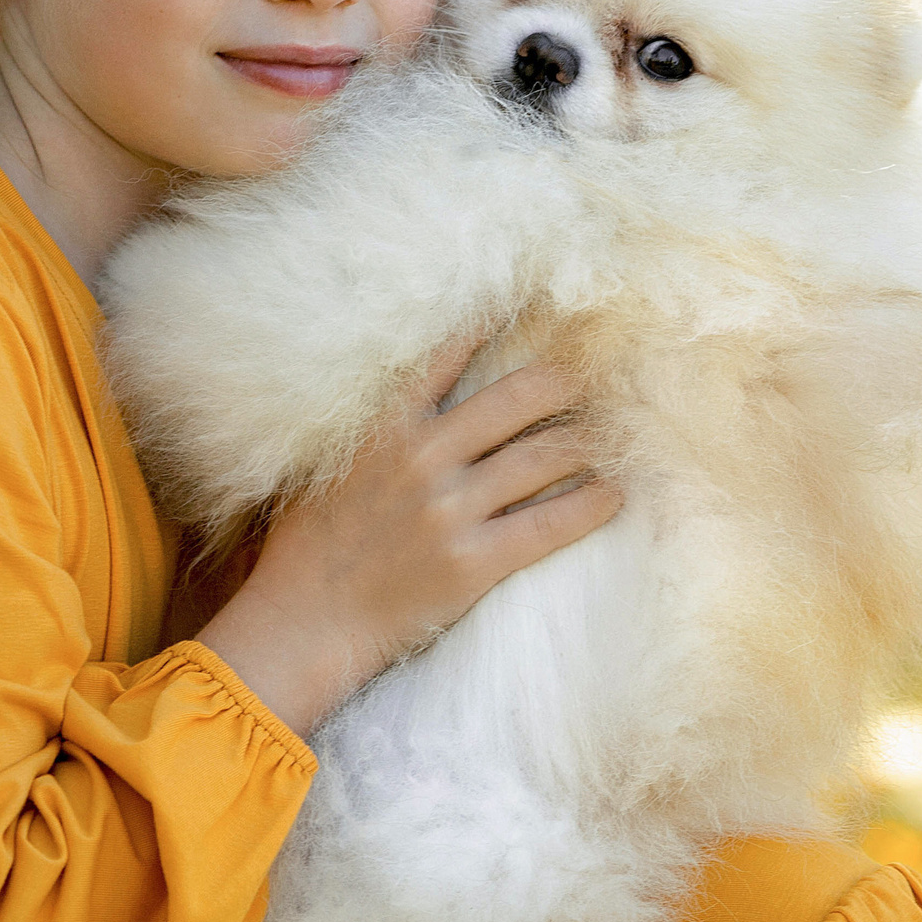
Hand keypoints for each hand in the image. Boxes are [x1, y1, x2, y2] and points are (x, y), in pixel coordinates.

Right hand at [194, 344, 621, 736]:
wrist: (306, 620)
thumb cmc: (309, 542)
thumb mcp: (323, 461)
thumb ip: (369, 422)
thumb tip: (410, 385)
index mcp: (384, 425)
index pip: (450, 353)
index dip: (496, 322)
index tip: (535, 302)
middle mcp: (422, 457)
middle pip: (520, 397)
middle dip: (564, 381)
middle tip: (592, 375)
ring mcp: (450, 510)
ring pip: (544, 457)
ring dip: (588, 442)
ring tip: (614, 434)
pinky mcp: (473, 562)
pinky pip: (550, 524)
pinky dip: (591, 505)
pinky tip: (615, 493)